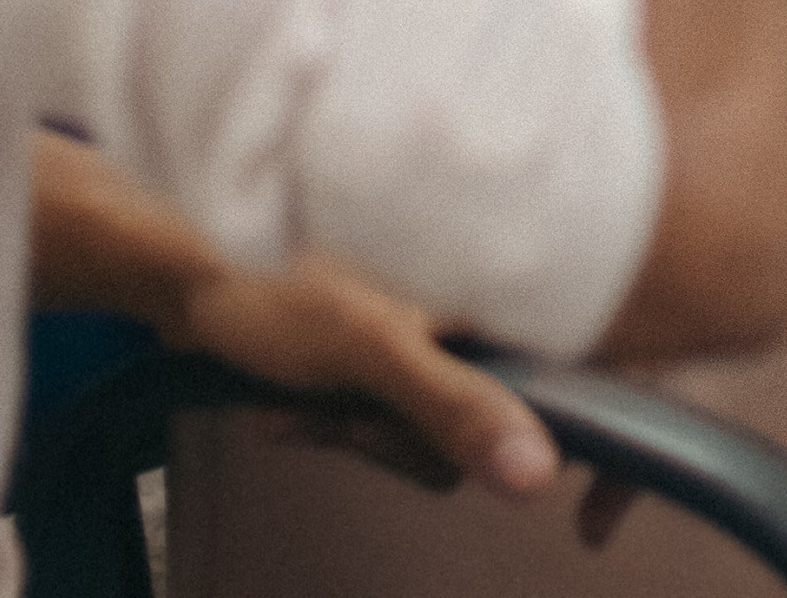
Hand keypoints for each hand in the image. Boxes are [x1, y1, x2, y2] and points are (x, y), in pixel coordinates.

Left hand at [171, 253, 560, 499]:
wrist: (181, 267)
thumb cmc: (275, 280)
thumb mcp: (374, 349)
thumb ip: (459, 407)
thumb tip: (542, 478)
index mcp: (498, 272)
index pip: (587, 358)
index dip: (605, 436)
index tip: (597, 521)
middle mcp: (482, 294)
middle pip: (502, 419)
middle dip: (416, 440)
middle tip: (350, 422)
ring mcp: (438, 324)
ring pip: (441, 431)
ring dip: (367, 437)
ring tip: (301, 407)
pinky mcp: (395, 350)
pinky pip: (397, 422)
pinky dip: (344, 426)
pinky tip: (291, 411)